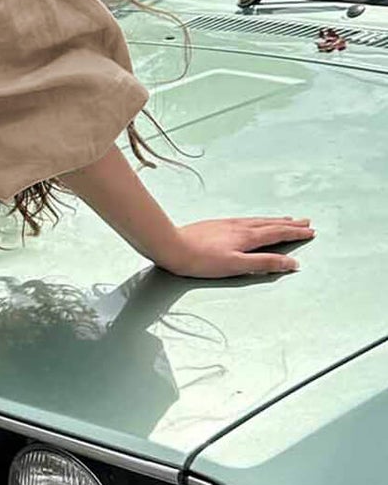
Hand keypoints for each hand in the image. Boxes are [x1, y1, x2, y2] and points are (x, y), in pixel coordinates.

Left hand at [154, 216, 313, 278]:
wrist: (173, 247)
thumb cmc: (202, 260)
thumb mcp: (237, 265)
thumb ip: (265, 264)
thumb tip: (291, 263)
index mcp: (248, 237)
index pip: (278, 233)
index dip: (296, 233)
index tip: (310, 231)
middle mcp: (240, 227)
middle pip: (271, 224)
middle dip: (290, 224)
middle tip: (306, 222)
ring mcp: (228, 224)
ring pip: (259, 220)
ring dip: (275, 220)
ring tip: (286, 219)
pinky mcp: (217, 225)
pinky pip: (246, 220)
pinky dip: (258, 220)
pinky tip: (254, 222)